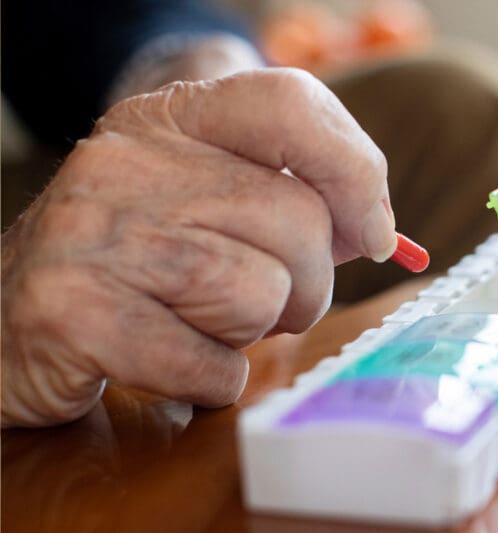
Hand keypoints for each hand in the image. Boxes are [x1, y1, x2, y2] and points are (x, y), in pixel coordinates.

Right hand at [1, 68, 396, 426]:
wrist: (7, 318)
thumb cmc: (138, 263)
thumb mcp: (205, 201)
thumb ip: (293, 196)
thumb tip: (378, 229)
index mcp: (169, 119)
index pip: (290, 104)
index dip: (355, 171)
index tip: (372, 232)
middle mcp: (127, 162)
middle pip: (300, 223)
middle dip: (307, 286)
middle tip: (265, 303)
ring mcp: (94, 233)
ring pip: (262, 295)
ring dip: (252, 333)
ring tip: (202, 325)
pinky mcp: (73, 312)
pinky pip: (211, 365)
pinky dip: (211, 379)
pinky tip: (171, 361)